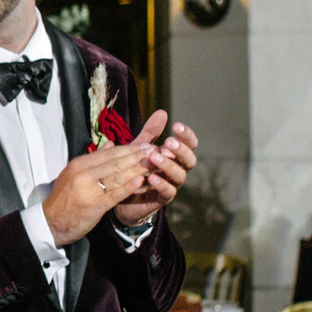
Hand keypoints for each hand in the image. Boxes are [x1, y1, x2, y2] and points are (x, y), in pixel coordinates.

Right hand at [41, 135, 152, 245]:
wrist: (50, 221)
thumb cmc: (65, 198)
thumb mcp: (74, 173)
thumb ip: (94, 158)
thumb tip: (111, 143)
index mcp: (79, 164)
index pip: (109, 153)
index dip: (130, 148)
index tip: (146, 144)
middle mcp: (83, 174)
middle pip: (115, 162)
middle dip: (138, 156)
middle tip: (156, 150)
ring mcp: (88, 189)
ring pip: (118, 176)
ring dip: (138, 169)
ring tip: (154, 163)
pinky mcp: (94, 205)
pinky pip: (115, 194)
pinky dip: (129, 186)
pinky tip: (141, 180)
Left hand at [107, 112, 195, 226]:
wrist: (121, 196)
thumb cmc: (135, 169)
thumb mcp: (140, 148)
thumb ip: (150, 133)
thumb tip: (162, 112)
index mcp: (174, 156)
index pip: (189, 145)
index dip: (187, 136)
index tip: (177, 126)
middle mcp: (177, 170)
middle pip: (190, 160)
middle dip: (181, 150)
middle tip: (169, 142)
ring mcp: (171, 185)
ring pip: (179, 176)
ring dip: (168, 165)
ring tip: (155, 157)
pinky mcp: (161, 199)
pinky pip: (168, 192)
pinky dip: (162, 184)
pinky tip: (152, 177)